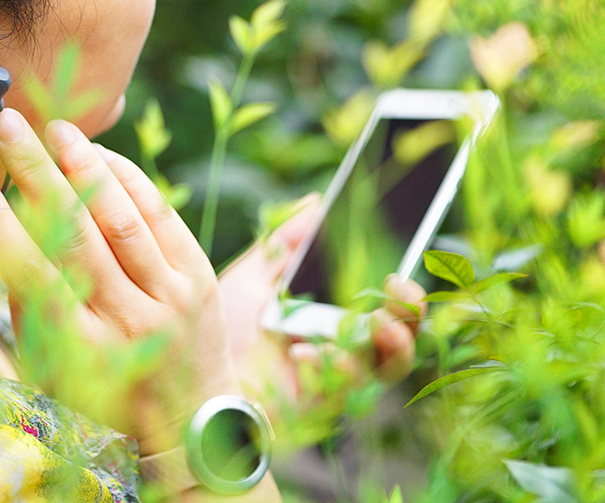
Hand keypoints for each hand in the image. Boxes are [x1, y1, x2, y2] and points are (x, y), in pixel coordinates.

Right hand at [0, 109, 240, 455]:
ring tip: (54, 129)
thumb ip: (29, 306)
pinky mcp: (197, 276)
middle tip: (6, 125)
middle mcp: (129, 321)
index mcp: (82, 352)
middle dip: (35, 172)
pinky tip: (98, 155)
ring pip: (122, 217)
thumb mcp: (54, 370)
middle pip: (76, 233)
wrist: (192, 420)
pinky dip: (127, 179)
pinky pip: (159, 214)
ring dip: (84, 166)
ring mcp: (170, 296)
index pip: (32, 276)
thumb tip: (5, 230)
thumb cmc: (103, 392)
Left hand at [217, 197, 425, 424]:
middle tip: (397, 289)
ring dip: (391, 343)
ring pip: (390, 368)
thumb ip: (287, 242)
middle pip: (405, 338)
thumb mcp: (254, 276)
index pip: (389, 307)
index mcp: (337, 319)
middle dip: (411, 314)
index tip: (400, 269)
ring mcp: (336, 380)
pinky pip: (341, 390)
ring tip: (375, 323)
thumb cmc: (226, 328)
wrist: (193, 373)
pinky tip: (304, 352)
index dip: (405, 292)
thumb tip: (316, 201)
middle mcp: (347, 350)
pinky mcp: (315, 403)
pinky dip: (329, 366)